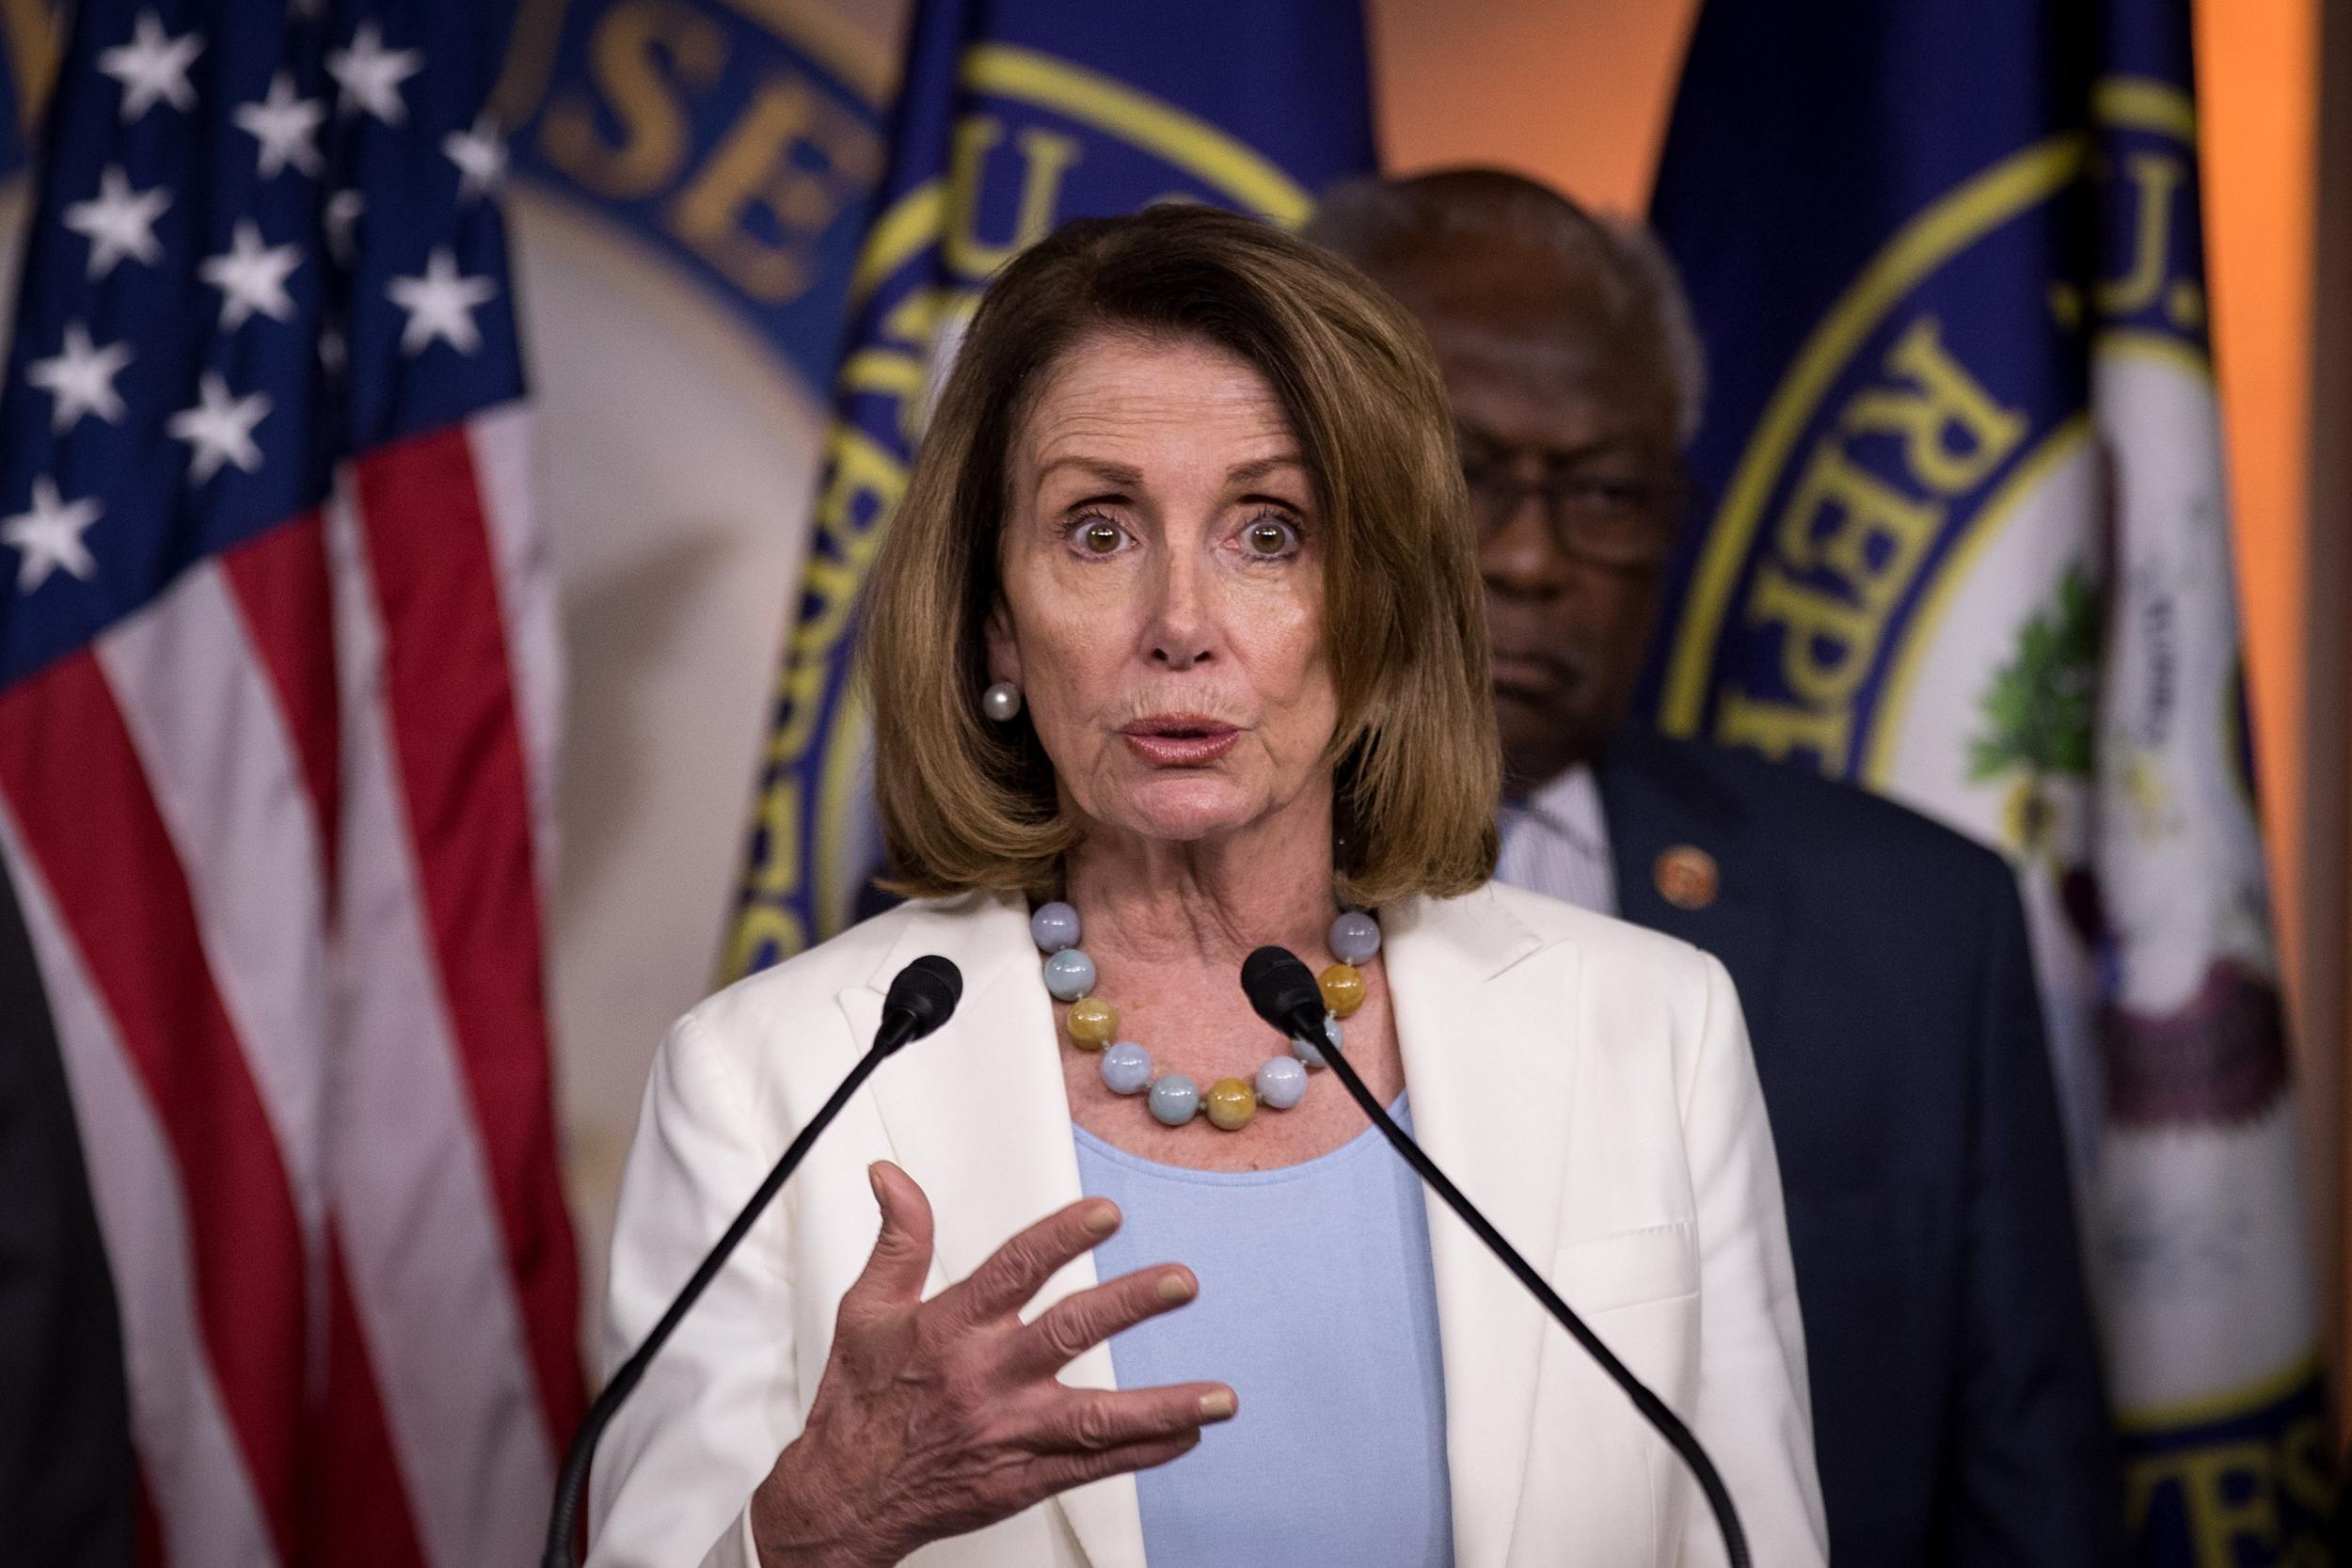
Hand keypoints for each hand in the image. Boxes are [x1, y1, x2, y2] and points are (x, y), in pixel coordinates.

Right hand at [748, 1161, 1233, 1567]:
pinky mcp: (1023, 1477)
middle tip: (1180, 1282)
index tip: (1105, 1214)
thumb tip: (893, 1177)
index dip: (1061, 1238)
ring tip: (1218, 1396)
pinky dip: (1145, 1450)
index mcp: (950, 1330)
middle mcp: (985, 1379)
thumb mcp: (867, 1310)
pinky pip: (1094, 1466)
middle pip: (1067, 1334)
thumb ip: (899, 1239)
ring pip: (1096, 1417)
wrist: (843, 1497)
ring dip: (1163, 1405)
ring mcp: (1009, 1432)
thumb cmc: (859, 1403)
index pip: (1014, 1271)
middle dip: (1129, 1305)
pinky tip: (1187, 1435)